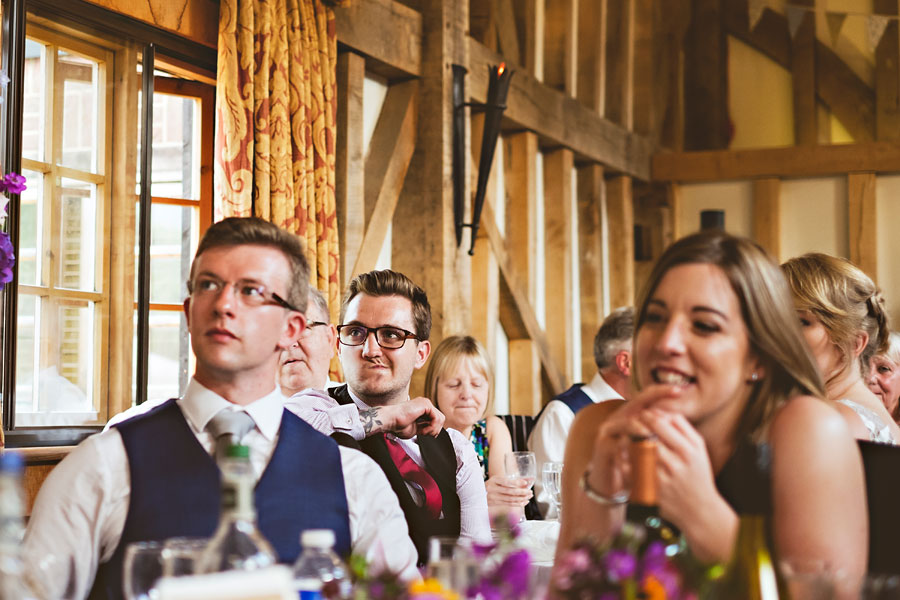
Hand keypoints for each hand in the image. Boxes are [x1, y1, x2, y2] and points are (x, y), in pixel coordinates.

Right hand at [378, 397, 445, 437]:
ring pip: (441, 419)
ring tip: (423, 432)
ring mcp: (426, 403)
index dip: (434, 429)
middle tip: (424, 433)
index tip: (426, 434)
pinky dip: (431, 427)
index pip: (437, 419)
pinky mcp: (426, 404)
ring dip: (433, 429)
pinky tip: (423, 430)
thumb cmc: (398, 425)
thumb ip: (425, 427)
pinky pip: (437, 418)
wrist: (391, 421)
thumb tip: (434, 432)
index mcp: (422, 408)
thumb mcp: (416, 428)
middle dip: (435, 429)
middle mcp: (425, 404)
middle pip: (441, 419)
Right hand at [485, 475, 532, 509]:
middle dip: (522, 492)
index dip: (516, 482)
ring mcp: (493, 497)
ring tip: (529, 497)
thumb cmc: (493, 484)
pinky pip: (508, 504)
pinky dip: (517, 504)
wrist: (479, 491)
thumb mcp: (499, 479)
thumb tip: (528, 481)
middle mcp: (492, 488)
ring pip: (510, 499)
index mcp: (494, 480)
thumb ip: (513, 480)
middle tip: (530, 491)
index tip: (525, 482)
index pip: (506, 482)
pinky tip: (524, 502)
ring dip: (521, 498)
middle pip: (509, 491)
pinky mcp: (495, 503)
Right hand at [586, 384, 684, 497]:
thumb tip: (680, 418)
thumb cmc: (632, 460)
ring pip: (627, 423)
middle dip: (654, 401)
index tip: (679, 390)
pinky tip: (640, 454)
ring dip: (641, 428)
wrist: (610, 479)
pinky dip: (629, 449)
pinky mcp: (603, 446)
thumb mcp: (646, 442)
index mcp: (632, 413)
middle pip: (637, 402)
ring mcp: (609, 430)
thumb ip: (657, 430)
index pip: (647, 396)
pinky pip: (616, 445)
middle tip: (670, 407)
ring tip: (653, 434)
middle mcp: (619, 417)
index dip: (662, 392)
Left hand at [639, 408, 736, 561]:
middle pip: (647, 437)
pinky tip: (625, 454)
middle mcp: (675, 465)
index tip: (644, 413)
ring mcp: (661, 480)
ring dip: (628, 441)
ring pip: (636, 453)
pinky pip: (630, 471)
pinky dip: (625, 460)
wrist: (700, 510)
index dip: (648, 416)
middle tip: (632, 422)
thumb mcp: (699, 449)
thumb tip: (664, 410)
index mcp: (689, 452)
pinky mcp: (650, 491)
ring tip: (627, 435)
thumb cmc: (698, 474)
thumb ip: (683, 427)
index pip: (662, 425)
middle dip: (636, 426)